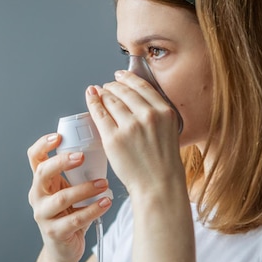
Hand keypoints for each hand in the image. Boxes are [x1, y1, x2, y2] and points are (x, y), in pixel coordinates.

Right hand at [27, 133, 111, 261]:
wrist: (64, 249)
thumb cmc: (70, 213)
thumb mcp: (69, 189)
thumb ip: (77, 173)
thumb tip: (103, 147)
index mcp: (41, 182)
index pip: (34, 158)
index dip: (42, 145)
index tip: (58, 136)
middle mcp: (37, 196)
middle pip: (42, 173)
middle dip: (62, 162)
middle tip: (82, 156)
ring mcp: (43, 215)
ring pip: (61, 198)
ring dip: (85, 189)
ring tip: (103, 183)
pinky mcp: (54, 232)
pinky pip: (75, 220)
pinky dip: (92, 210)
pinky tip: (105, 203)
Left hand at [85, 70, 184, 196]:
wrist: (159, 186)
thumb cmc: (164, 164)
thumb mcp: (170, 132)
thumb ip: (157, 115)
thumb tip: (137, 100)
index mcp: (165, 112)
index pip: (143, 86)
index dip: (128, 77)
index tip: (121, 75)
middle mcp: (149, 116)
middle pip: (125, 91)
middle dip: (113, 86)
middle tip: (107, 86)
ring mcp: (130, 127)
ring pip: (111, 100)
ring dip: (103, 93)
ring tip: (99, 92)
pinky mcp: (114, 138)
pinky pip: (99, 114)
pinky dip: (93, 103)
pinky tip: (91, 97)